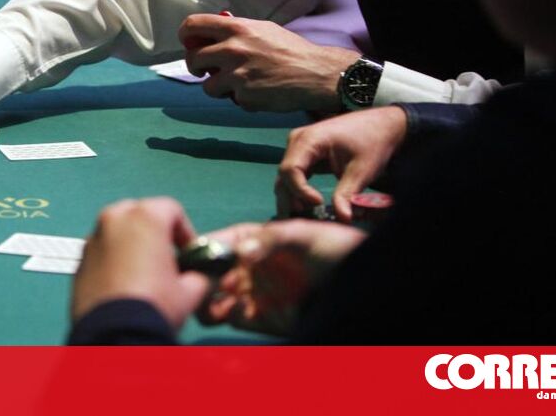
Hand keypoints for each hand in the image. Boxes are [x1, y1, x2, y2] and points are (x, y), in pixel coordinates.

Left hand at [71, 198, 214, 329]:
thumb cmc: (154, 306)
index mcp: (144, 217)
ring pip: (117, 232)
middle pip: (140, 214)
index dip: (185, 231)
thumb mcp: (190, 291)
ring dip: (131, 245)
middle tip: (166, 258)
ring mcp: (93, 240)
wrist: (115, 334)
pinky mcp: (79, 261)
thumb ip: (198, 275)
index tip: (189, 252)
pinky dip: (112, 260)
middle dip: (154, 233)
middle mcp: (114, 220)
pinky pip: (101, 252)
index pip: (172, 209)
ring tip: (144, 272)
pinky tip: (123, 284)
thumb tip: (198, 276)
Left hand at [179, 14, 360, 112]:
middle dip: (195, 66)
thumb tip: (211, 34)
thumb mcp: (263, 29)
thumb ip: (236, 31)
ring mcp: (237, 75)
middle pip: (192, 58)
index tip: (188, 43)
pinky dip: (241, 99)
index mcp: (236, 29)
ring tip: (238, 84)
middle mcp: (232, 50)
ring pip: (207, 86)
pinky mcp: (244, 97)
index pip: (193, 25)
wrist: (316, 73)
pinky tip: (258, 91)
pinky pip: (231, 100)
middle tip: (204, 70)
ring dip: (218, 87)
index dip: (185, 35)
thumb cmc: (291, 50)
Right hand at [198, 220, 364, 336]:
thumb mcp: (304, 235)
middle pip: (205, 275)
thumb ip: (271, 240)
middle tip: (206, 285)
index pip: (214, 243)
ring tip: (222, 300)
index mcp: (248, 240)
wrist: (364, 284)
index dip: (200, 251)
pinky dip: (228, 316)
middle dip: (199, 281)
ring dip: (207, 301)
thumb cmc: (333, 248)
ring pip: (211, 301)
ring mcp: (250, 293)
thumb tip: (241, 252)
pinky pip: (232, 319)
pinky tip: (243, 310)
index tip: (192, 261)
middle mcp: (243, 267)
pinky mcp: (261, 319)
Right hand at [275, 107, 406, 220]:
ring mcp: (299, 147)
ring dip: (292, 197)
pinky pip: (295, 175)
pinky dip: (298, 191)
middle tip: (303, 220)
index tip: (318, 204)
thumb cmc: (372, 142)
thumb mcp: (361, 170)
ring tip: (303, 218)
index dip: (300, 191)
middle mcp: (297, 141)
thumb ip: (347, 195)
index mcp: (308, 140)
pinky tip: (305, 207)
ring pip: (286, 177)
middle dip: (291, 199)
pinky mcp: (305, 154)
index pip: (290, 170)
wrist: (382, 126)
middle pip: (284, 175)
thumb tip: (342, 220)